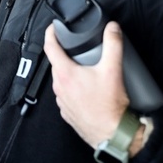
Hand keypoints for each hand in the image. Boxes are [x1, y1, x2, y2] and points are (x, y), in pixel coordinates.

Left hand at [43, 21, 131, 149]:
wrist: (112, 135)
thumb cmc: (110, 107)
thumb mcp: (113, 69)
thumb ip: (113, 44)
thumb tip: (112, 28)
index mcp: (65, 74)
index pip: (50, 47)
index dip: (50, 33)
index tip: (53, 27)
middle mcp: (59, 88)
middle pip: (56, 63)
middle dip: (64, 53)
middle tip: (76, 47)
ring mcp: (62, 101)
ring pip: (61, 80)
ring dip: (69, 72)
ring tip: (84, 68)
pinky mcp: (67, 112)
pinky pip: (66, 95)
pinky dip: (73, 88)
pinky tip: (86, 88)